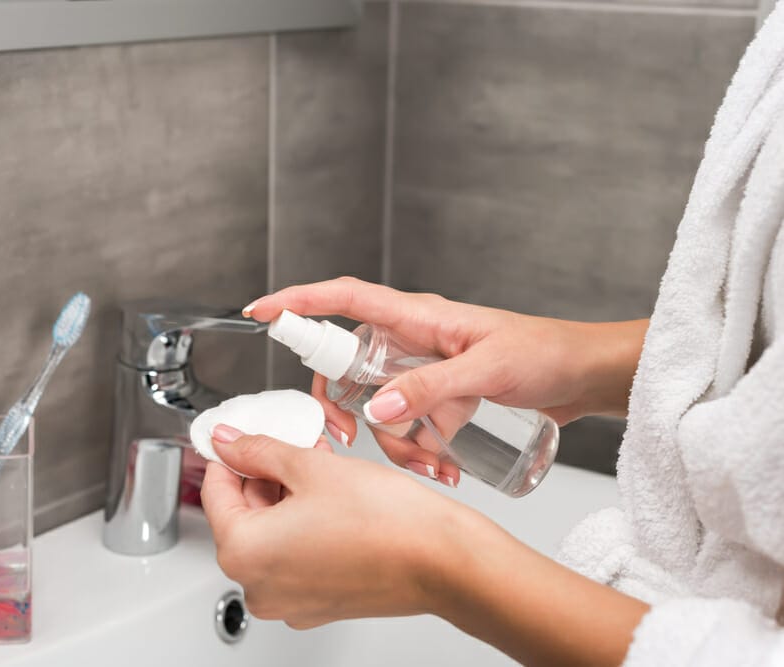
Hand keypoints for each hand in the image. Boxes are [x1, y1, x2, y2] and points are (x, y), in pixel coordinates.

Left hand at [201, 425, 648, 664]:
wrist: (445, 560)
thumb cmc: (387, 521)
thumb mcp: (311, 467)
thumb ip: (259, 450)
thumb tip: (229, 441)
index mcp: (245, 554)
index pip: (215, 491)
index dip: (228, 454)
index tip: (238, 435)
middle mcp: (260, 587)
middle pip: (242, 515)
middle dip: (263, 475)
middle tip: (290, 443)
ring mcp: (290, 602)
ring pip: (271, 535)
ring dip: (286, 497)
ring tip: (318, 465)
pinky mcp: (319, 604)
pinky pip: (296, 556)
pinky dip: (304, 524)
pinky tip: (331, 497)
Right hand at [245, 277, 645, 480]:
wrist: (585, 376)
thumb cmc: (547, 352)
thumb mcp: (490, 369)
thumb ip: (433, 388)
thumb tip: (379, 410)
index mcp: (417, 318)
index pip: (344, 299)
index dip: (299, 302)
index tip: (261, 313)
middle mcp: (413, 342)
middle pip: (348, 368)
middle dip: (343, 407)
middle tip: (349, 438)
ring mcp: (425, 372)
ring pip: (378, 408)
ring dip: (393, 442)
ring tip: (429, 464)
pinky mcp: (440, 399)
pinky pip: (408, 426)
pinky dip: (417, 451)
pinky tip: (445, 469)